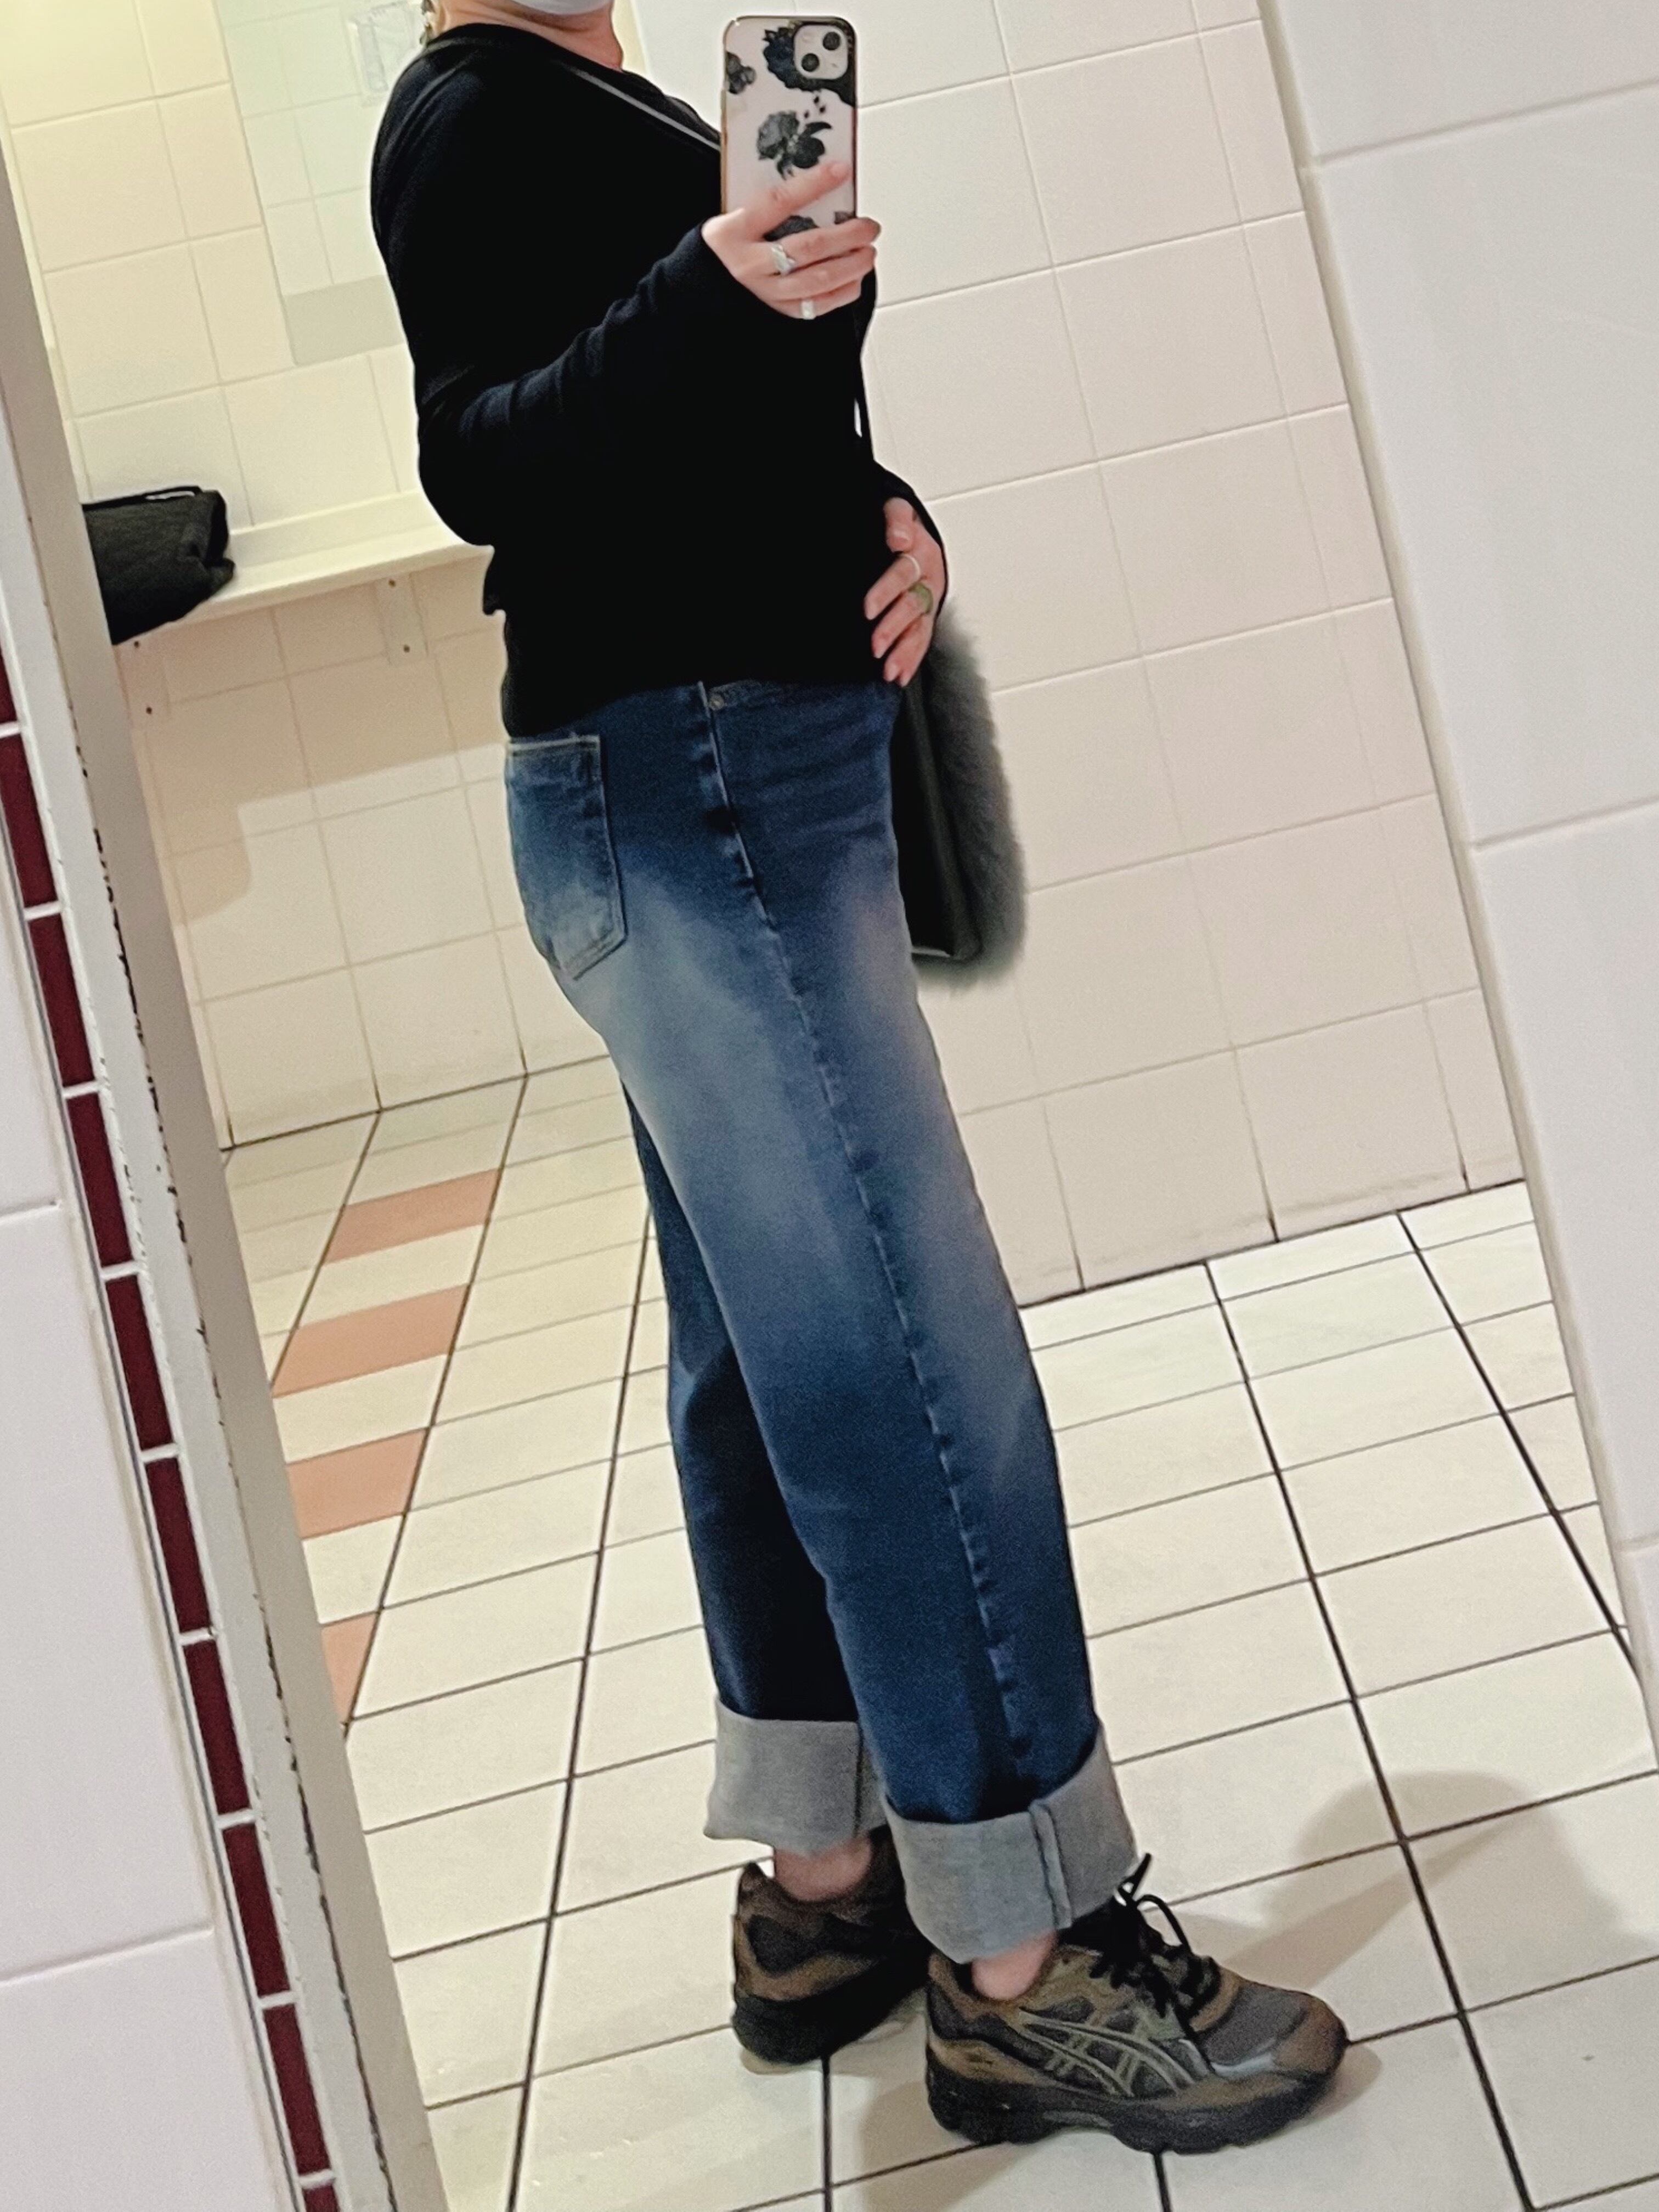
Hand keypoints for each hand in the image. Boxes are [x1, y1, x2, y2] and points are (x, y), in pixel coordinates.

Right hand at [702, 162, 878, 320]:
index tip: (841, 171)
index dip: (813, 185)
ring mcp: (764, 293)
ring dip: (851, 266)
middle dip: (846, 236)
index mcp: (734, 231)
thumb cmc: (725, 248)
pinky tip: (856, 279)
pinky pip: (816, 307)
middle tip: (869, 226)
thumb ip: (771, 206)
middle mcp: (749, 265)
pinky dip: (842, 292)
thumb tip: (820, 183)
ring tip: (868, 252)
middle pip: (807, 248)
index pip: (779, 203)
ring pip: (817, 281)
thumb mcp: (735, 218)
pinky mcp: (777, 312)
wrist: (701, 290)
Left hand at [865, 499, 945, 685]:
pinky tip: (899, 675)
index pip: (903, 573)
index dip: (886, 591)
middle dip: (894, 628)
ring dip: (904, 651)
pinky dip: (911, 660)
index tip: (868, 609)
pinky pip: (921, 642)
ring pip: (919, 629)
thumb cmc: (898, 525)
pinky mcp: (925, 619)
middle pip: (912, 605)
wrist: (909, 534)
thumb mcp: (895, 510)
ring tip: (889, 670)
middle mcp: (928, 580)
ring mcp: (928, 601)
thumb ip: (896, 518)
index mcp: (921, 553)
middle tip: (875, 645)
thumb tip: (898, 537)